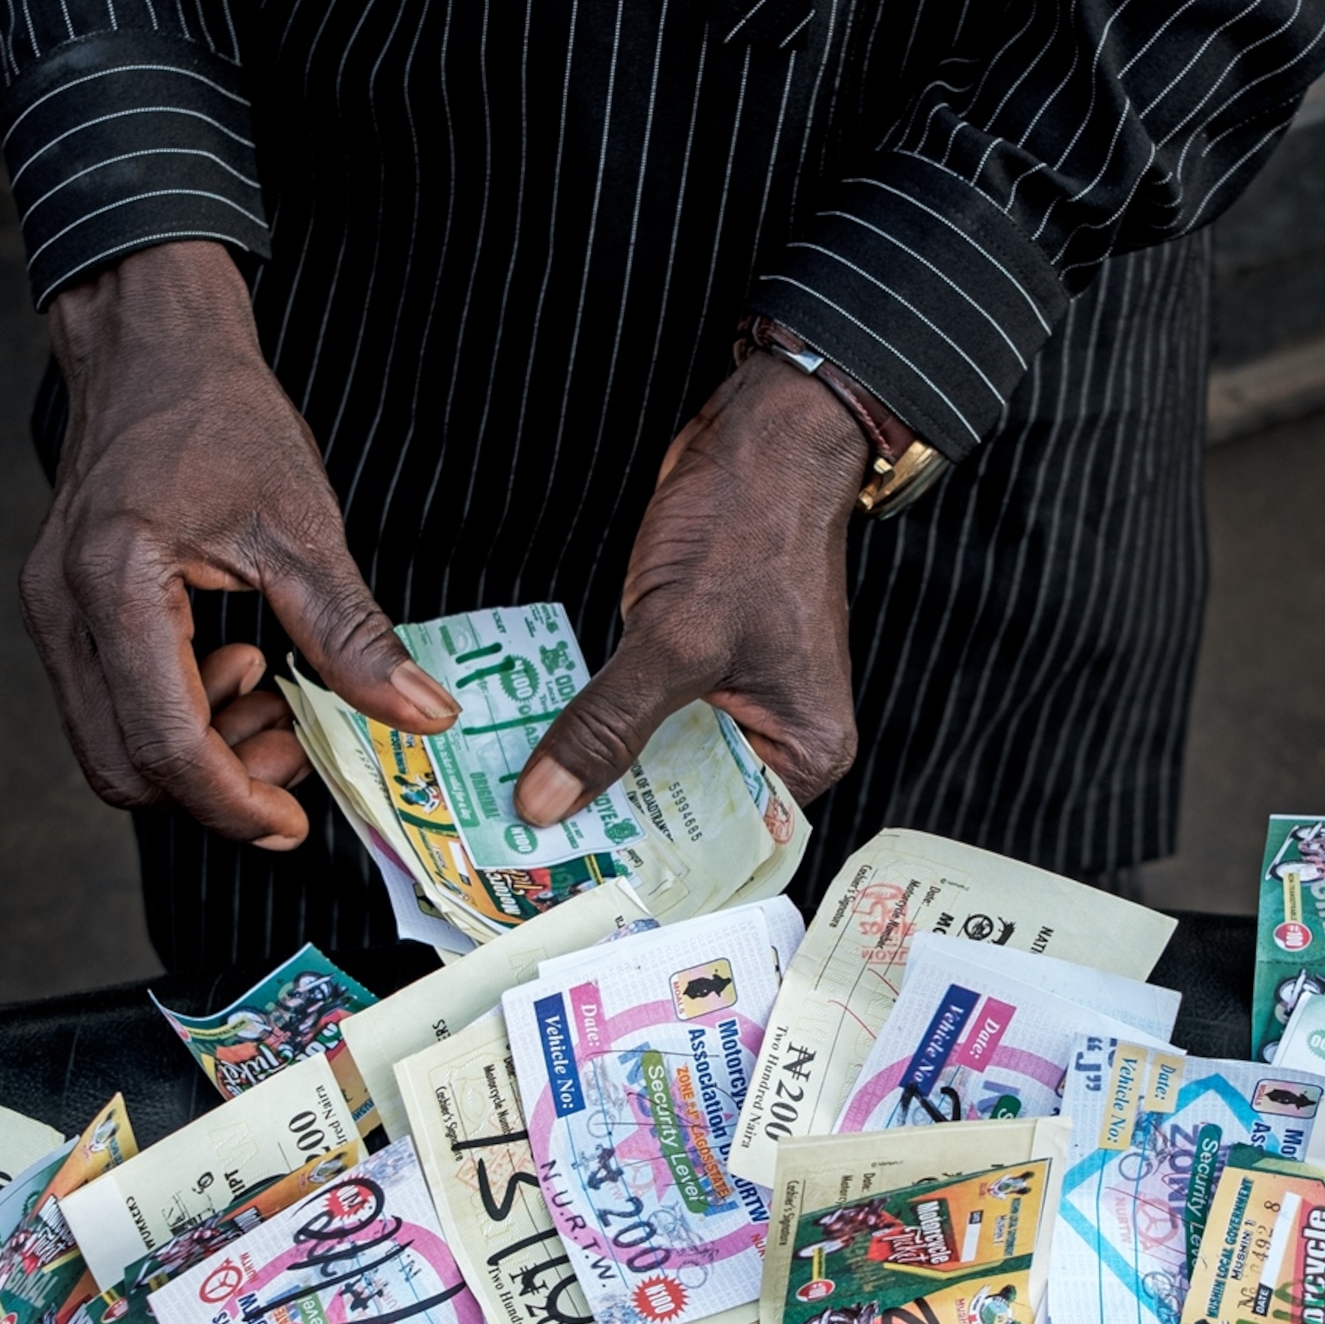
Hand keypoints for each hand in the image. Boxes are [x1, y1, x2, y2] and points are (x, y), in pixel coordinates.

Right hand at [27, 241, 457, 848]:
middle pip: (125, 767)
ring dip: (198, 752)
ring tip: (275, 699)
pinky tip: (237, 666)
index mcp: (118, 583)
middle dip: (216, 784)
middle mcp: (63, 608)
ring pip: (112, 744)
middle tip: (294, 747)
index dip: (233, 802)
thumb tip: (421, 715)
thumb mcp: (304, 526)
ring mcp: (53, 611)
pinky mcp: (63, 609)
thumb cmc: (218, 413)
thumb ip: (354, 633)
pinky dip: (177, 714)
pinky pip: (112, 702)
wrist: (152, 343)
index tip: (293, 820)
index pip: (164, 743)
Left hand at [514, 352, 870, 826]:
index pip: (725, 841)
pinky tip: (539, 747)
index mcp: (804, 752)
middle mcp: (777, 738)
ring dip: (595, 775)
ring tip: (519, 814)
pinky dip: (598, 727)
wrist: (763, 435)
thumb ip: (608, 725)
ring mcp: (736, 701)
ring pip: (655, 762)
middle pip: (684, 807)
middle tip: (530, 857)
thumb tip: (544, 802)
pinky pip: (643, 717)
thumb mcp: (675, 638)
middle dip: (612, 823)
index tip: (578, 888)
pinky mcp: (696, 665)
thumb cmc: (748, 528)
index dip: (653, 865)